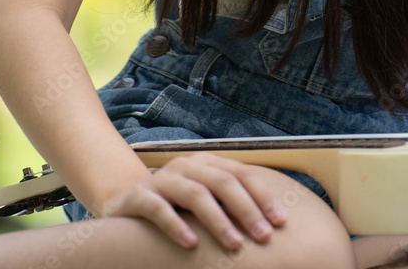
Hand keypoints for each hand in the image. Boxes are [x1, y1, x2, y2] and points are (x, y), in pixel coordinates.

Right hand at [102, 152, 287, 251]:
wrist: (125, 202)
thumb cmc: (177, 206)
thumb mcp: (205, 199)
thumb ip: (230, 203)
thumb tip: (273, 224)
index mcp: (208, 163)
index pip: (242, 174)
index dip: (263, 196)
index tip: (281, 222)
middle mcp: (187, 166)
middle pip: (223, 182)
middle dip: (247, 209)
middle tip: (264, 236)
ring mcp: (163, 179)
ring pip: (196, 194)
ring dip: (219, 220)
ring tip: (235, 245)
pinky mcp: (139, 197)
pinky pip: (159, 208)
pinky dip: (176, 226)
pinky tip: (191, 244)